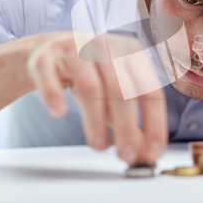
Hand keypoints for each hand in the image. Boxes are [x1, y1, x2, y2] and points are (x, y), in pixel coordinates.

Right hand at [26, 31, 166, 162]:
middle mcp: (106, 47)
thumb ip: (130, 122)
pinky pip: (50, 76)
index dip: (154, 123)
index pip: (150, 91)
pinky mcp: (47, 55)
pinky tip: (60, 112)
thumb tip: (144, 152)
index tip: (153, 151)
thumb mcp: (114, 95)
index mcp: (131, 53)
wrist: (49, 52)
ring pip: (90, 86)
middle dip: (126, 126)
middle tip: (125, 155)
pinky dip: (54, 95)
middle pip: (122, 90)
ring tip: (99, 145)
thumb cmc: (90, 74)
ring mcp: (76, 48)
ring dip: (95, 120)